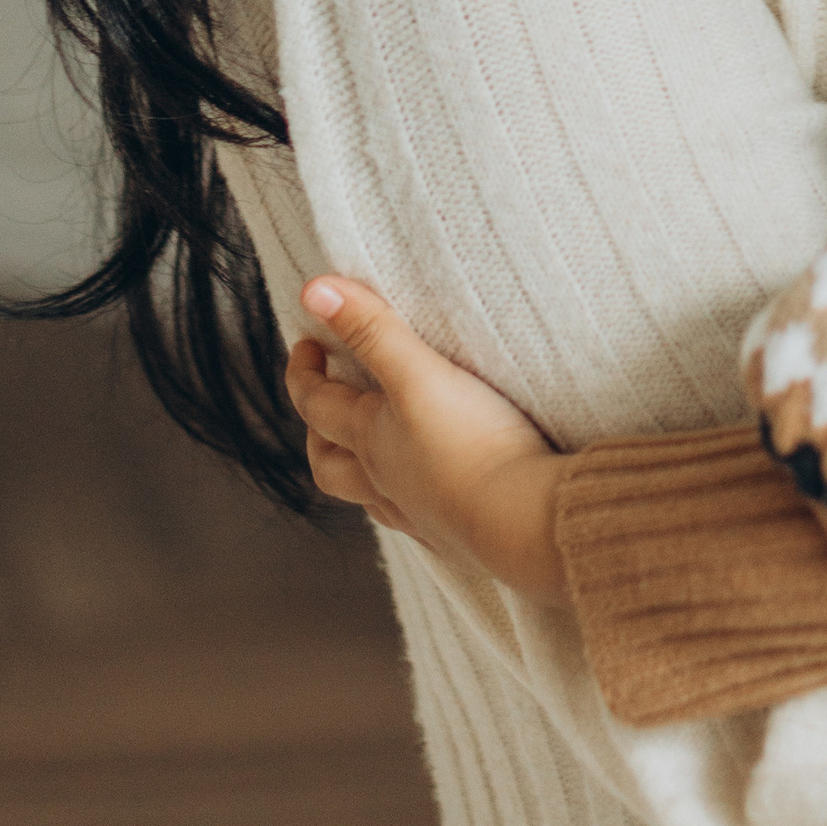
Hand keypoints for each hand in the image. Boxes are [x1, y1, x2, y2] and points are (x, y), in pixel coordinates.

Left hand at [285, 276, 567, 605]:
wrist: (523, 521)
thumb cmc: (472, 444)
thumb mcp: (420, 374)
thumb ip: (373, 330)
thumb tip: (314, 289)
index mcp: (371, 440)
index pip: (318, 405)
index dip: (304, 373)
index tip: (306, 343)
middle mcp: (384, 482)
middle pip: (330, 464)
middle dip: (317, 432)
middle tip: (323, 403)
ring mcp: (417, 513)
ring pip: (370, 497)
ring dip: (359, 472)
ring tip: (371, 450)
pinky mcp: (455, 536)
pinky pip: (416, 521)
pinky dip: (408, 503)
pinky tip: (428, 494)